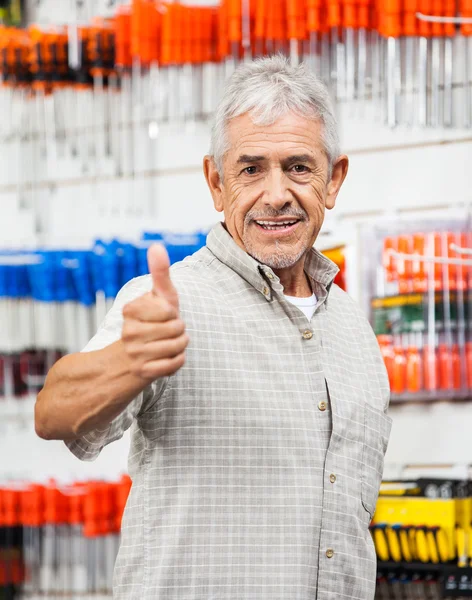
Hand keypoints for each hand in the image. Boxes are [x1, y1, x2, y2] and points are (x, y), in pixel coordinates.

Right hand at [121, 244, 188, 380]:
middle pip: (176, 327)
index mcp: (130, 311)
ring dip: (180, 345)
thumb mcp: (158, 296)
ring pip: (178, 346)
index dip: (172, 312)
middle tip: (168, 331)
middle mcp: (129, 332)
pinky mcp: (144, 372)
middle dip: (179, 329)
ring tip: (169, 343)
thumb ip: (159, 272)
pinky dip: (178, 361)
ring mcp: (135, 353)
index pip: (169, 309)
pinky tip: (167, 358)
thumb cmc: (153, 320)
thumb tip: (157, 245)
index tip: (162, 315)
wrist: (134, 357)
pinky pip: (176, 364)